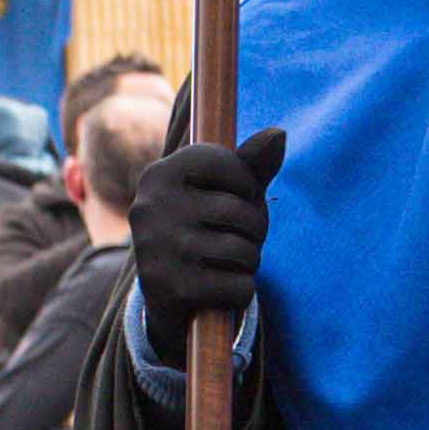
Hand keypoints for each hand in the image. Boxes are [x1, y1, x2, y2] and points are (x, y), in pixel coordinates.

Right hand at [131, 125, 286, 334]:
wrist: (167, 296)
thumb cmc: (204, 230)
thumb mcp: (223, 192)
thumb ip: (251, 164)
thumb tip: (278, 133)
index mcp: (158, 175)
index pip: (224, 162)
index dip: (246, 183)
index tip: (237, 197)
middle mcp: (150, 208)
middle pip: (240, 211)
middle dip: (254, 228)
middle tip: (238, 238)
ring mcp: (158, 250)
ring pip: (243, 252)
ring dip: (249, 261)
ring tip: (231, 264)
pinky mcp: (171, 290)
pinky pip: (239, 286)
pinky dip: (241, 291)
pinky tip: (222, 290)